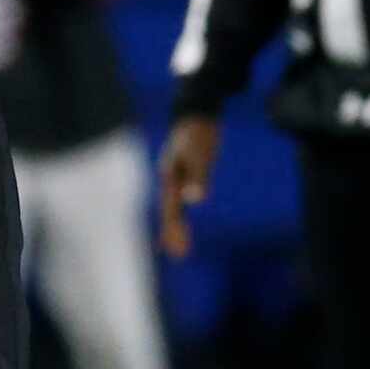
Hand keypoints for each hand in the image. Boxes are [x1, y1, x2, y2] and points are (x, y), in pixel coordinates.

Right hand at [156, 115, 221, 259]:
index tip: (179, 249)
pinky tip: (181, 224)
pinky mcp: (184, 176)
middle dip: (172, 234)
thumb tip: (194, 200)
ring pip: (173, 209)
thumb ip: (198, 177)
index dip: (174, 230)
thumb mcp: (200, 154)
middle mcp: (169, 181)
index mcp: (170, 178)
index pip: (171, 210)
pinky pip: (179, 202)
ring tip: (178, 249)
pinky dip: (180, 216)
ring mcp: (175, 178)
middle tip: (180, 256)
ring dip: (175, 228)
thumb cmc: (199, 133)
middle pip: (169, 212)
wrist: (196, 113)